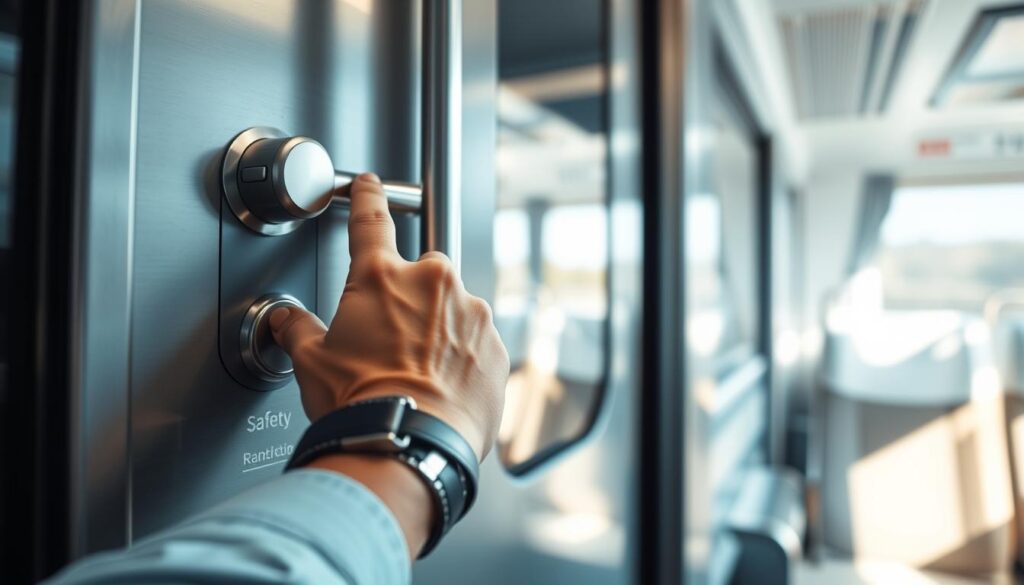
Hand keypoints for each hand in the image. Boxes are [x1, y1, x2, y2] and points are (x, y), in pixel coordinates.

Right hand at [267, 173, 508, 460]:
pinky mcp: (495, 345)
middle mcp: (431, 284)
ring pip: (452, 307)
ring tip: (415, 372)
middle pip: (420, 271)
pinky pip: (476, 340)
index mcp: (381, 277)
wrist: (410, 446)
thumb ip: (298, 329)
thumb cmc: (361, 403)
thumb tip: (284, 320)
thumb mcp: (313, 362)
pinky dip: (461, 356)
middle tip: (390, 338)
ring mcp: (470, 312)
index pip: (370, 221)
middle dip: (408, 296)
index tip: (370, 184)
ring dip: (437, 329)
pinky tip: (441, 386)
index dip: (368, 198)